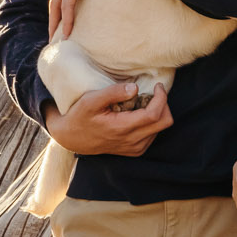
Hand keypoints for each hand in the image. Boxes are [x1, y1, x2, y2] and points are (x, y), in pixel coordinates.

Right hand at [45, 80, 170, 156]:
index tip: (157, 85)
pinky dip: (151, 122)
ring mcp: (135, 148)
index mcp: (122, 128)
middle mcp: (132, 141)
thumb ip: (113, 92)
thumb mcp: (91, 100)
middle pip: (164, 122)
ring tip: (141, 103)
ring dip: (157, 113)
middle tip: (153, 93)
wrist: (72, 138)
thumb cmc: (80, 116)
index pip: (154, 114)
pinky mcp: (135, 151)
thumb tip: (135, 88)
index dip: (161, 97)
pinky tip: (138, 114)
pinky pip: (153, 135)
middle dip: (163, 104)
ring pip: (160, 128)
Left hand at [49, 0, 140, 39]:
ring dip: (57, 23)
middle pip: (58, 0)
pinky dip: (66, 19)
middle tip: (56, 37)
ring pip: (58, 5)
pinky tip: (67, 32)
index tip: (69, 22)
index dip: (66, 6)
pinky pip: (67, 4)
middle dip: (56, 19)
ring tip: (58, 40)